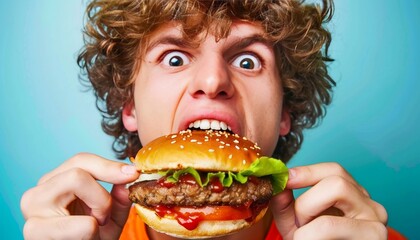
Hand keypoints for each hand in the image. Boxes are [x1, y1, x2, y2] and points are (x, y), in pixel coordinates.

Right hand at [20, 153, 139, 239]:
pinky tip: (85, 238)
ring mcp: (32, 208)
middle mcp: (38, 191)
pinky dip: (91, 230)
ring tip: (93, 228)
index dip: (110, 165)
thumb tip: (128, 175)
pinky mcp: (35, 229)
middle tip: (104, 217)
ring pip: (76, 179)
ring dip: (98, 206)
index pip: (81, 160)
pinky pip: (79, 220)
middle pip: (78, 169)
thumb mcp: (111, 218)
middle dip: (102, 192)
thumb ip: (120, 198)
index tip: (133, 173)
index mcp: (55, 184)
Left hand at [270, 162, 387, 239]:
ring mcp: (375, 221)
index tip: (284, 179)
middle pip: (336, 179)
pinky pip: (329, 224)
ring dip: (307, 213)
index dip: (307, 171)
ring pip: (336, 191)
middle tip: (298, 223)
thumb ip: (285, 204)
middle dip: (306, 199)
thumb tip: (277, 185)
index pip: (334, 170)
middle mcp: (370, 205)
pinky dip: (309, 234)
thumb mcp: (296, 224)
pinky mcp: (373, 237)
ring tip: (304, 235)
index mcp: (353, 197)